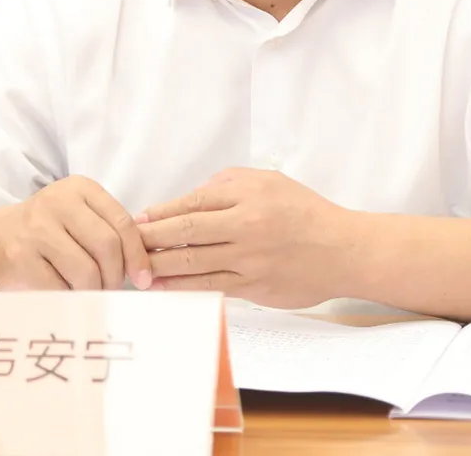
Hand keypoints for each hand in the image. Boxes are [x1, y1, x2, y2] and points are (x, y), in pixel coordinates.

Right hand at [0, 176, 151, 291]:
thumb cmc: (46, 231)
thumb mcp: (78, 215)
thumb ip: (109, 228)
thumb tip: (145, 264)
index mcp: (80, 188)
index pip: (122, 223)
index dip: (138, 255)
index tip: (143, 278)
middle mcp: (57, 203)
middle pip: (107, 247)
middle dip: (116, 275)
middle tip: (112, 288)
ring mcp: (36, 230)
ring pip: (86, 272)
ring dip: (94, 291)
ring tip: (89, 292)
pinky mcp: (20, 258)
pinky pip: (60, 289)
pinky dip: (69, 299)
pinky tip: (66, 294)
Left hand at [136, 168, 352, 308]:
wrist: (342, 249)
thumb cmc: (305, 212)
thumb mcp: (270, 182)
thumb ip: (229, 184)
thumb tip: (192, 197)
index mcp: (248, 195)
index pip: (193, 203)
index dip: (162, 213)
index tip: (139, 221)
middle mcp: (246, 225)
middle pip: (186, 232)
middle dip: (152, 239)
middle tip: (128, 245)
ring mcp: (249, 258)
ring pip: (193, 263)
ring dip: (160, 267)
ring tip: (136, 270)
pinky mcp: (254, 286)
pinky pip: (211, 286)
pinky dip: (183, 288)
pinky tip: (164, 288)